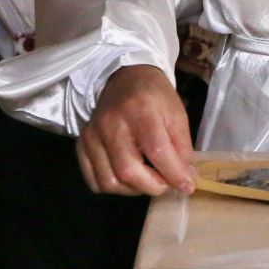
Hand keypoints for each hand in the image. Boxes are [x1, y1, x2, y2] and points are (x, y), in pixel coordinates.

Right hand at [77, 65, 194, 196]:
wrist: (125, 79)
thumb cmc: (155, 98)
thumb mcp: (177, 115)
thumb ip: (182, 149)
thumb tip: (185, 181)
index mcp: (141, 109)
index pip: (156, 150)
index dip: (173, 174)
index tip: (186, 186)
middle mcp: (111, 122)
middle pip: (128, 171)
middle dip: (153, 186)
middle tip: (166, 183)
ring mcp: (92, 135)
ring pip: (110, 182)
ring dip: (134, 190)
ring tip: (148, 179)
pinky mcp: (81, 145)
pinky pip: (95, 182)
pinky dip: (114, 187)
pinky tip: (128, 177)